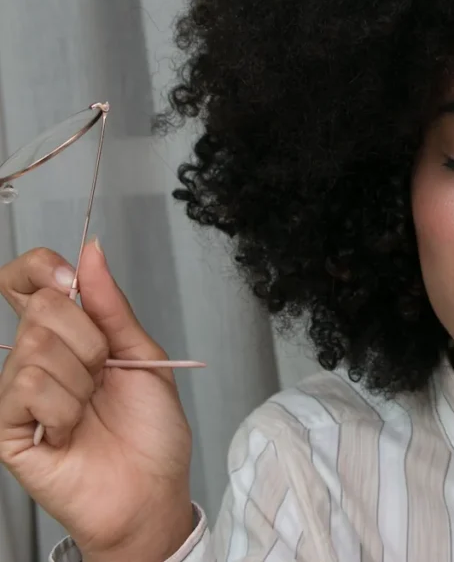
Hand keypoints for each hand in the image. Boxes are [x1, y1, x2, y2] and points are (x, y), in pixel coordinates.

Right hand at [0, 241, 194, 560]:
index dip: (39, 268)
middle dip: (90, 339)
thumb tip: (90, 251)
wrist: (153, 489)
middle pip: (40, 308)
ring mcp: (17, 394)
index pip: (25, 282)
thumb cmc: (151, 431)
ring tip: (91, 408)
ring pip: (36, 348)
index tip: (70, 277)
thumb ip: (111, 305)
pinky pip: (26, 387)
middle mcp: (35, 359)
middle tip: (105, 374)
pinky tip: (71, 429)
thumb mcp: (141, 354)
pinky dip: (63, 406)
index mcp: (66, 337)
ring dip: (81, 380)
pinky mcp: (7, 428)